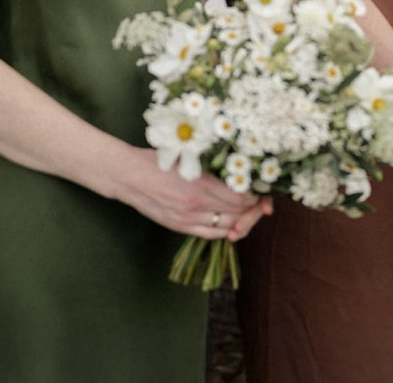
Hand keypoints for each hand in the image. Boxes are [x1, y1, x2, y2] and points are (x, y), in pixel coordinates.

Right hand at [117, 147, 272, 239]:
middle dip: (254, 210)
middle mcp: (196, 205)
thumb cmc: (162, 160)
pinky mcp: (178, 226)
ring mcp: (187, 219)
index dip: (256, 196)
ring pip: (226, 227)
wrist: (129, 176)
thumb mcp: (192, 157)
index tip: (263, 189)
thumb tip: (241, 171)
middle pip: (238, 214)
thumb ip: (215, 167)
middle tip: (262, 203)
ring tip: (249, 213)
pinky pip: (210, 234)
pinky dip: (225, 230)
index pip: (241, 197)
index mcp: (202, 185)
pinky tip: (232, 224)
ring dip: (242, 221)